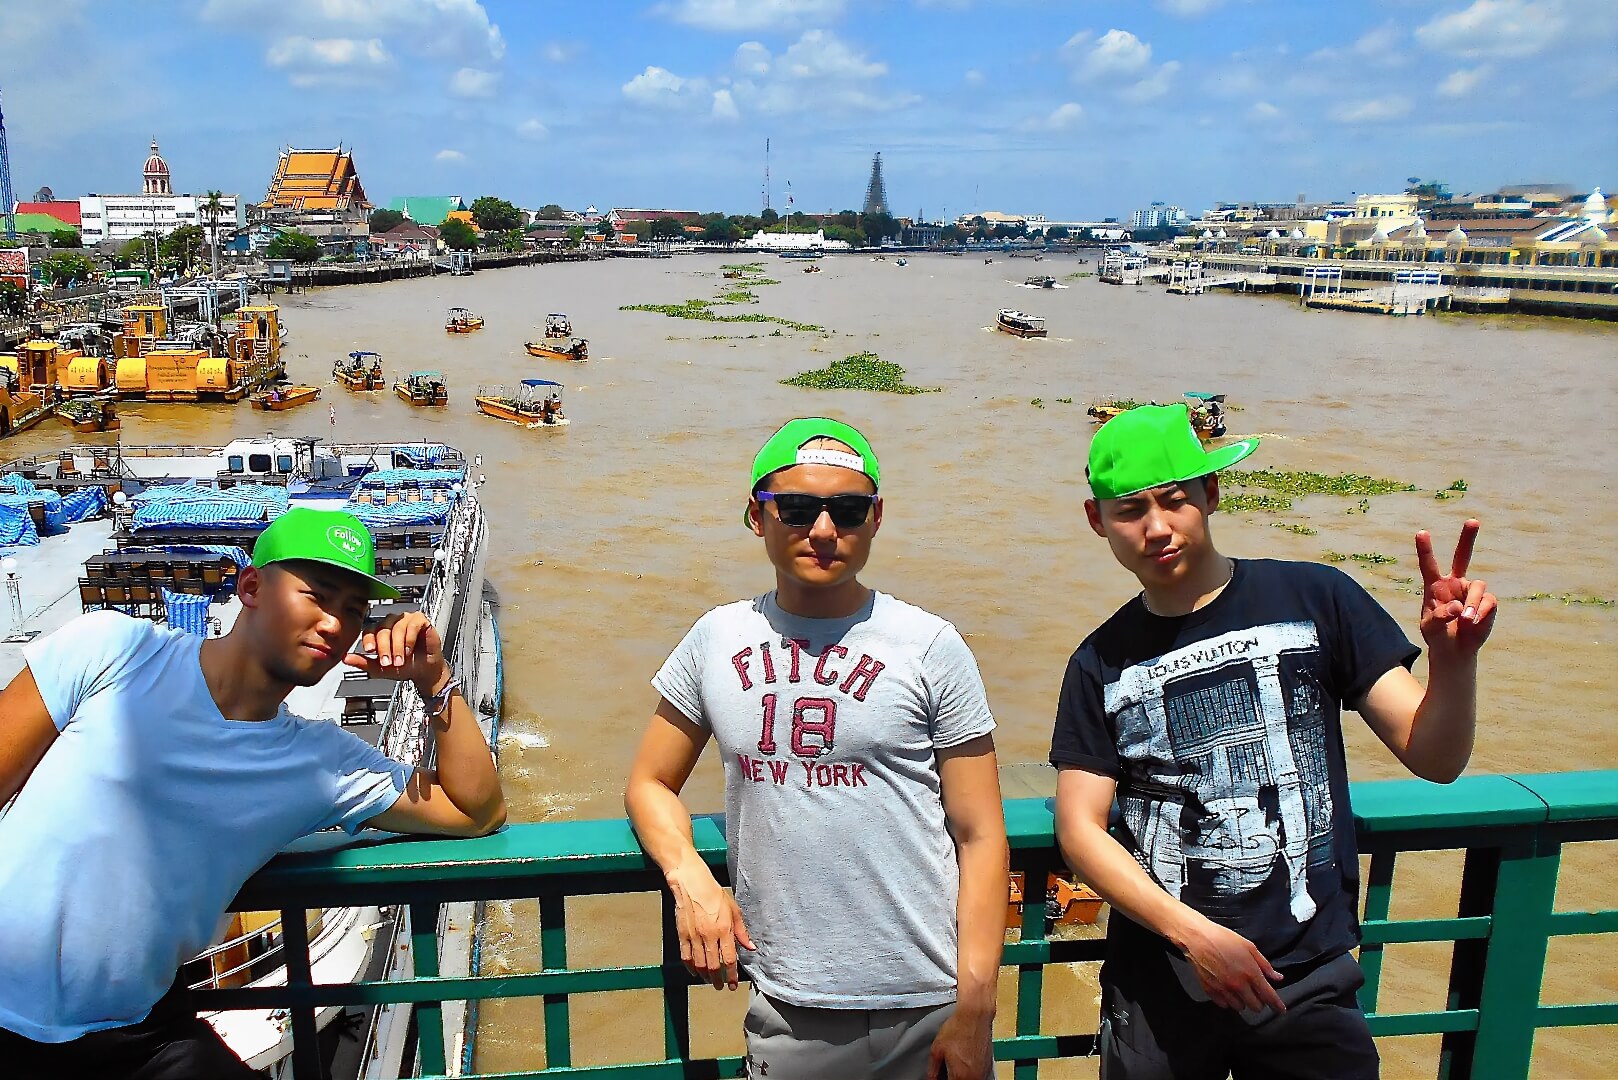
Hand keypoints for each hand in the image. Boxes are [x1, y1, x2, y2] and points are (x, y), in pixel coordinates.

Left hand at [344, 612, 447, 694]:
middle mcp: (392, 623)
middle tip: (388, 662)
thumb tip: (345, 658)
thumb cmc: (405, 667)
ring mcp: (406, 619)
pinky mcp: (421, 620)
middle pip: (382, 629)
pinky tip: (409, 649)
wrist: (424, 672)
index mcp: (380, 631)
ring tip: (400, 659)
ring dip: (397, 646)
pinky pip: (412, 625)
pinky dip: (410, 639)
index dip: (369, 640)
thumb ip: (363, 662)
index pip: (369, 630)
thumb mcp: (380, 668)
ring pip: (397, 628)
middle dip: (385, 648)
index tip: (370, 651)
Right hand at [667, 858, 752, 989]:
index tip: (732, 984)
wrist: (692, 884)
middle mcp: (709, 935)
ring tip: (710, 981)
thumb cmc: (714, 894)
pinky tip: (694, 972)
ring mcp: (694, 936)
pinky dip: (690, 968)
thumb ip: (742, 931)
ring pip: (699, 964)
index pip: (730, 959)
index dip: (731, 975)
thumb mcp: (734, 910)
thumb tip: (750, 947)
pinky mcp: (682, 935)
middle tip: (721, 986)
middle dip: (718, 980)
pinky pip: (686, 957)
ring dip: (705, 976)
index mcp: (724, 929)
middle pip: (714, 966)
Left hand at [927, 1004, 993, 1079]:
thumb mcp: (937, 1050)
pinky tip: (964, 1062)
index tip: (938, 1077)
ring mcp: (983, 1072)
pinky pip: (978, 1075)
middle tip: (945, 1071)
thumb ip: (932, 1070)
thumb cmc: (957, 1028)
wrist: (975, 1014)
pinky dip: (970, 1073)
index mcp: (961, 1077)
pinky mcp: (989, 1065)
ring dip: (961, 1077)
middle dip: (952, 1078)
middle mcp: (975, 1077)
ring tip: (954, 1065)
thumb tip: (931, 1079)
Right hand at [1181, 917, 1285, 1014]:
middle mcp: (1238, 985)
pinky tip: (1227, 990)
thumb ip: (1265, 965)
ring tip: (1240, 990)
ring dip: (1243, 1002)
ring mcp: (1223, 990)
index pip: (1269, 997)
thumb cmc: (1223, 938)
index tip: (1281, 1010)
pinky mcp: (1211, 991)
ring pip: (1240, 1008)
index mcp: (1251, 973)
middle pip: (1255, 1007)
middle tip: (1256, 993)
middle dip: (1259, 1002)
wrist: (1198, 938)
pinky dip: (1228, 1000)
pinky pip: (1224, 1005)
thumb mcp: (1249, 947)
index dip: (1277, 1006)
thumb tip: (1277, 977)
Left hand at [1416, 519, 1495, 655]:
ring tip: (1465, 620)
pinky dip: (1481, 614)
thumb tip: (1457, 608)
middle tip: (1472, 520)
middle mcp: (1455, 583)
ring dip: (1473, 604)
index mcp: (1435, 586)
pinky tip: (1473, 624)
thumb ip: (1439, 617)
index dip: (1425, 549)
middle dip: (1468, 538)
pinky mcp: (1487, 602)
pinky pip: (1489, 602)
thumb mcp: (1430, 628)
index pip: (1429, 565)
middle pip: (1463, 556)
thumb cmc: (1437, 636)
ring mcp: (1472, 591)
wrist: (1454, 650)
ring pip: (1479, 587)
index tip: (1421, 532)